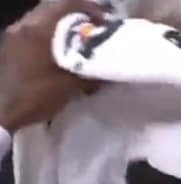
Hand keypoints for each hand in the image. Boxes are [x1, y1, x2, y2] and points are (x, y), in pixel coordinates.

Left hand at [0, 0, 105, 132]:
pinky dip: (50, 34)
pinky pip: (34, 30)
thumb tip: (108, 65)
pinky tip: (60, 51)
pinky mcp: (10, 45)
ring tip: (79, 41)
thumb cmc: (37, 96)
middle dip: (76, 16)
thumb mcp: (70, 84)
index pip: (67, 5)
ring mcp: (14, 34)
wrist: (3, 113)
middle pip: (54, 8)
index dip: (90, 9)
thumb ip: (90, 70)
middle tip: (93, 29)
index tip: (105, 22)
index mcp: (38, 29)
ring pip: (43, 19)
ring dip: (62, 26)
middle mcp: (24, 25)